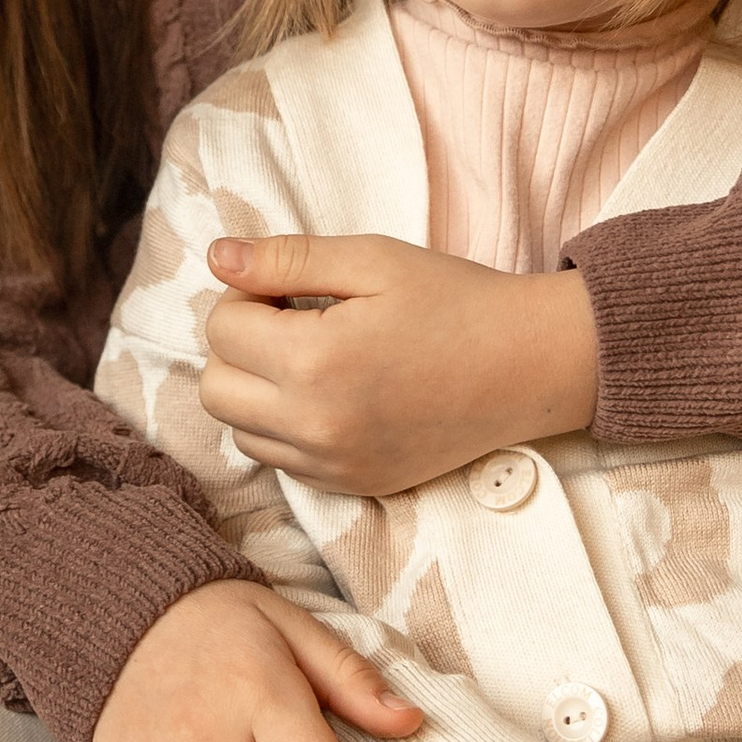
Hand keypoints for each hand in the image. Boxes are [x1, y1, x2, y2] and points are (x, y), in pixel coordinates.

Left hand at [200, 235, 600, 496]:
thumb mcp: (370, 259)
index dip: (247, 294)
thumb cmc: (453, 300)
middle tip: (292, 319)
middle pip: (215, 387)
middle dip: (239, 346)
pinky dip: (286, 427)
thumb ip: (284, 258)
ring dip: (256, 390)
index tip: (289, 287)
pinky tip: (331, 393)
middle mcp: (315, 425)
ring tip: (313, 357)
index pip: (220, 327)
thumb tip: (217, 256)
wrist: (527, 366)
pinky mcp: (352, 485)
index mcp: (315, 361)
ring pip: (239, 430)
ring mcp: (333, 464)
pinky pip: (281, 460)